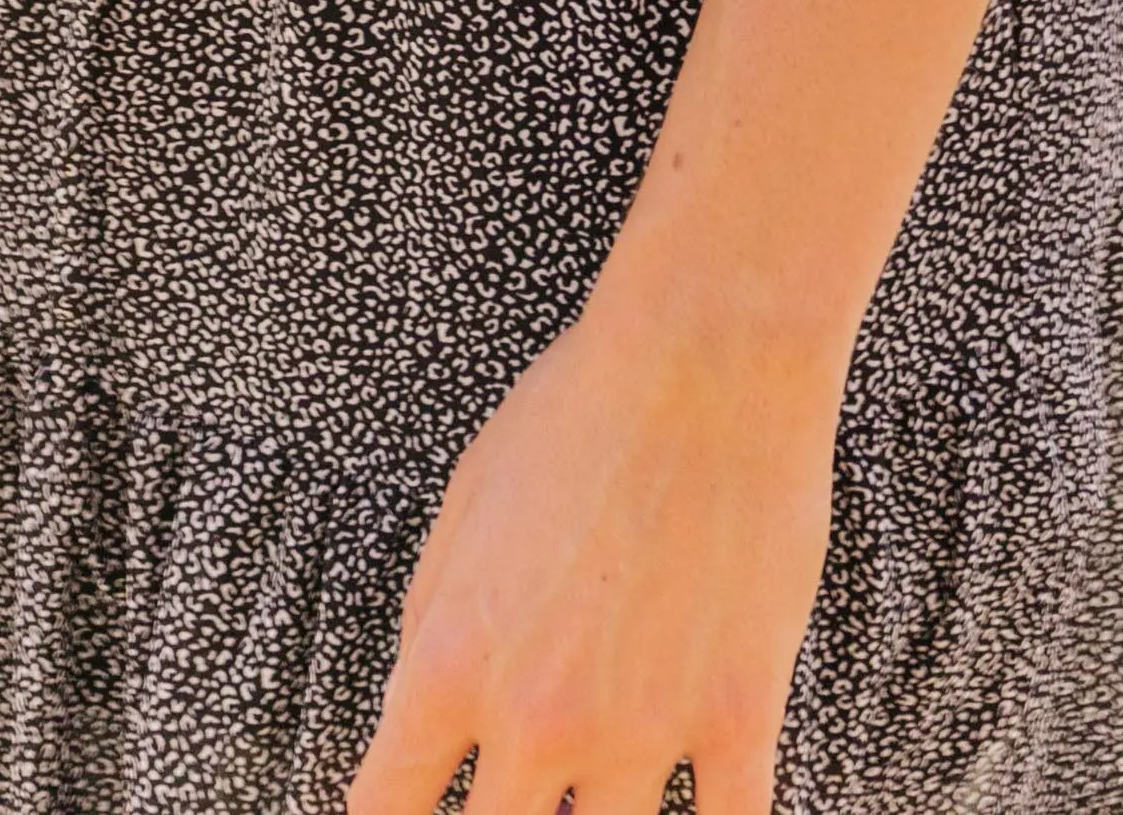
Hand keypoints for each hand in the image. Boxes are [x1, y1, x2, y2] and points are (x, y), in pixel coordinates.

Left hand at [348, 268, 840, 814]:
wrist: (708, 353)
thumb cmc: (582, 405)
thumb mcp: (464, 499)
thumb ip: (432, 616)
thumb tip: (419, 700)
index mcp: (453, 657)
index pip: (384, 807)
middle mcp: (537, 715)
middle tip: (516, 794)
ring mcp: (642, 729)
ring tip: (600, 789)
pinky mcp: (738, 719)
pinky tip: (701, 810)